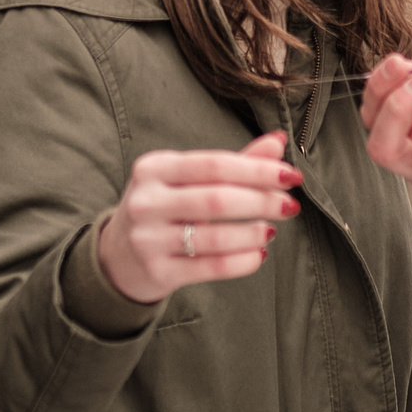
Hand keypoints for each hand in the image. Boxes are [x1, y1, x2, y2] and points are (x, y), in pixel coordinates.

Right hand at [96, 130, 302, 304]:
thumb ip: (234, 163)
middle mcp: (146, 201)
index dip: (258, 170)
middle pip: (216, 200)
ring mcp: (148, 238)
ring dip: (252, 233)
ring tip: (272, 231)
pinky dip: (241, 261)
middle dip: (261, 202)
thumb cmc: (166, 207)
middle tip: (290, 205)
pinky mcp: (157, 271)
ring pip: (214, 237)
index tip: (292, 176)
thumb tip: (279, 140)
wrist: (119, 255)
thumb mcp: (188, 179)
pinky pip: (210, 266)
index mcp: (154, 167)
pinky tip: (258, 255)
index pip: (214, 164)